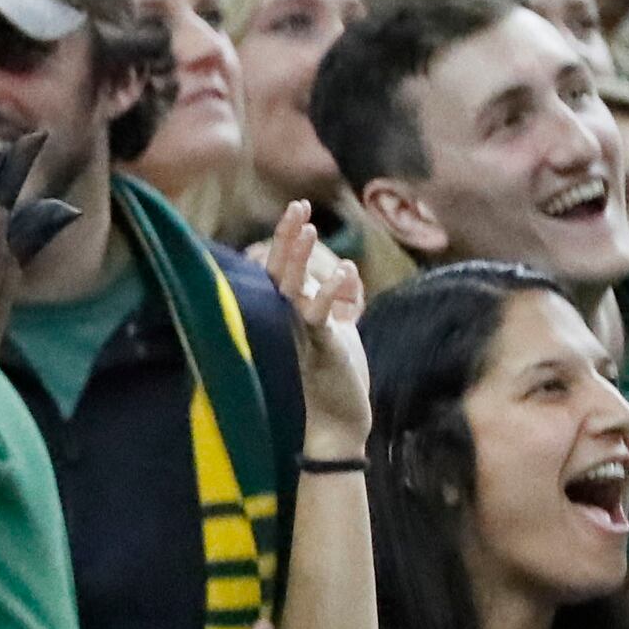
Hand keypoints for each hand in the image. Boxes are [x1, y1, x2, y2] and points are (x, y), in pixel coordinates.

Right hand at [262, 201, 368, 457]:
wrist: (337, 422)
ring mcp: (300, 332)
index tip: (298, 209)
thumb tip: (348, 273)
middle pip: (280, 269)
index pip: (283, 268)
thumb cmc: (336, 376)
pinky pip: (317, 316)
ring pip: (290, 287)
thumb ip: (341, 302)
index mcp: (291, 312)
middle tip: (297, 205)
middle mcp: (288, 319)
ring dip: (299, 257)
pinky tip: (346, 271)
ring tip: (308, 228)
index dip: (288, 238)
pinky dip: (329, 293)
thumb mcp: (340, 331)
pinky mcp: (318, 347)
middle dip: (288, 237)